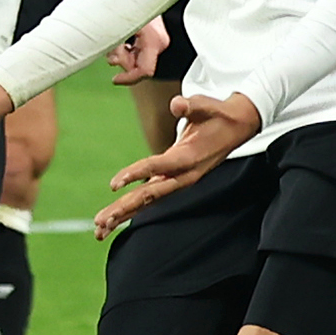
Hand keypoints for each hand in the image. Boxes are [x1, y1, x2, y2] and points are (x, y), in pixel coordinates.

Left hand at [94, 91, 260, 238]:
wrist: (236, 128)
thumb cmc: (219, 116)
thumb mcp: (209, 106)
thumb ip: (192, 105)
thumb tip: (177, 104)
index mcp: (189, 158)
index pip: (158, 167)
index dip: (135, 174)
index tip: (113, 184)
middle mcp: (183, 176)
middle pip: (150, 195)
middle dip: (124, 208)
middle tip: (101, 222)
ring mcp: (177, 180)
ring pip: (148, 201)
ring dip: (123, 215)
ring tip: (99, 230)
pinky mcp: (173, 180)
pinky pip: (149, 197)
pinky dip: (131, 208)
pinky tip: (113, 221)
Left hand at [106, 15, 170, 84]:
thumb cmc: (128, 2)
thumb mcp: (117, 27)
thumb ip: (117, 49)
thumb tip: (114, 63)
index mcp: (154, 41)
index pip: (145, 71)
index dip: (128, 79)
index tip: (114, 79)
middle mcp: (160, 42)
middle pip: (139, 66)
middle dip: (122, 61)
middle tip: (112, 48)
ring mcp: (159, 40)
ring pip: (138, 59)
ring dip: (123, 53)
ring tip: (115, 39)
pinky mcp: (155, 37)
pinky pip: (139, 51)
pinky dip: (128, 48)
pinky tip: (122, 37)